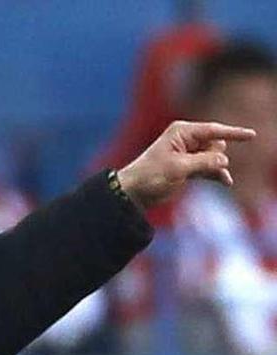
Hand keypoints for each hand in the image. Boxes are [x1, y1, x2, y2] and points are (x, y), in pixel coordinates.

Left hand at [117, 120, 255, 209]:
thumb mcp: (178, 168)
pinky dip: (217, 174)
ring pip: (215, 158)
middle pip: (216, 144)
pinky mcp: (189, 168)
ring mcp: (188, 154)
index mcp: (181, 132)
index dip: (233, 133)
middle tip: (195, 168)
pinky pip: (210, 169)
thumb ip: (203, 162)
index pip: (213, 130)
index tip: (252, 135)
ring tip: (219, 178)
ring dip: (218, 168)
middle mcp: (186, 140)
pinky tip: (225, 182)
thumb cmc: (150, 176)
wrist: (134, 193)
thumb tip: (224, 161)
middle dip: (215, 157)